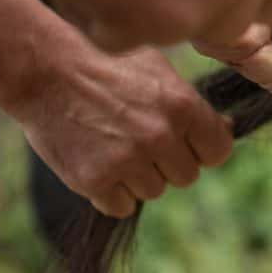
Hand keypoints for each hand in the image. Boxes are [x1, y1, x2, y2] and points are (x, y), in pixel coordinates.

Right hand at [0, 0, 231, 218]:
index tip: (188, 143)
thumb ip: (191, 105)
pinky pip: (122, 206)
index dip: (204, 149)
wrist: (46, 70)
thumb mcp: (159, 72)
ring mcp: (127, 160)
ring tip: (116, 145)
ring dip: (140, 177)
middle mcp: (160, 136)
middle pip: (187, 176)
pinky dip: (112, 193)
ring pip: (154, 191)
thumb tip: (225, 128)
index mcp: (183, 106)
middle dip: (170, 163)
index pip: (218, 151)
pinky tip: (99, 162)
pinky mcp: (94, 180)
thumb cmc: (108, 66)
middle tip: (142, 141)